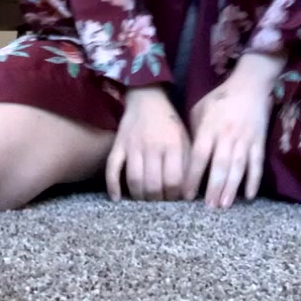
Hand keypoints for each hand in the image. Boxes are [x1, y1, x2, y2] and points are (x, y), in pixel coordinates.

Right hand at [106, 86, 191, 202]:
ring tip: (143, 201)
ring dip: (138, 197)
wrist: (146, 97)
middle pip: (153, 185)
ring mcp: (133, 146)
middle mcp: (153, 146)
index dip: (174, 195)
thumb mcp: (184, 138)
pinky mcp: (118, 145)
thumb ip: (187, 162)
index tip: (174, 199)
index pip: (174, 181)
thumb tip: (188, 192)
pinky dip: (112, 185)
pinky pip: (112, 168)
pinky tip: (117, 198)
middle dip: (157, 200)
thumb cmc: (169, 122)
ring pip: (134, 180)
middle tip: (159, 202)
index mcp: (173, 144)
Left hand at [182, 66, 272, 210]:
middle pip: (219, 165)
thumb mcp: (200, 110)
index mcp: (209, 128)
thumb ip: (194, 132)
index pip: (199, 156)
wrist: (250, 86)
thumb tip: (187, 157)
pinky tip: (248, 196)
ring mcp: (245, 140)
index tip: (186, 195)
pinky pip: (257, 164)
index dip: (192, 176)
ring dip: (231, 188)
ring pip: (238, 167)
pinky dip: (253, 180)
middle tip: (208, 208)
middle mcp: (227, 136)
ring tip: (224, 206)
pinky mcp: (259, 142)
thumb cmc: (220, 99)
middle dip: (213, 188)